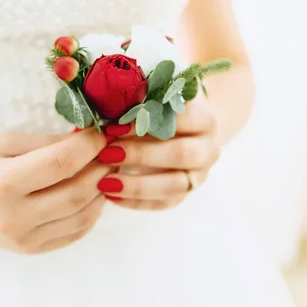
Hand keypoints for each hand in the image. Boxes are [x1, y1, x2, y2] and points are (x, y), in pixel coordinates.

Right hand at [0, 129, 110, 253]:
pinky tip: (92, 196)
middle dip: (101, 169)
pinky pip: (74, 233)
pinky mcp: (29, 250)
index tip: (102, 133)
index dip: (89, 146)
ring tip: (103, 172)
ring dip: (101, 192)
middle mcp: (14, 217)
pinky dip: (91, 213)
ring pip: (82, 216)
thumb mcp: (4, 142)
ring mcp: (22, 239)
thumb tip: (89, 140)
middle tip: (110, 153)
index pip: (61, 164)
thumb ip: (47, 143)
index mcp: (3, 183)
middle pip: (77, 192)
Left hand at [96, 95, 219, 209]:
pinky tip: (111, 196)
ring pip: (175, 185)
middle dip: (141, 154)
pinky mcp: (185, 194)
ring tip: (105, 183)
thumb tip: (98, 115)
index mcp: (203, 119)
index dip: (146, 122)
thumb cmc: (159, 113)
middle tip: (106, 154)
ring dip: (138, 185)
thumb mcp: (150, 103)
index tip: (112, 127)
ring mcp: (199, 174)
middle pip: (181, 154)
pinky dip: (136, 202)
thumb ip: (133, 106)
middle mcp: (207, 148)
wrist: (180, 133)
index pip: (181, 119)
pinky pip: (163, 203)